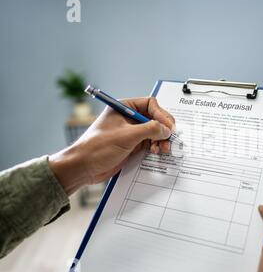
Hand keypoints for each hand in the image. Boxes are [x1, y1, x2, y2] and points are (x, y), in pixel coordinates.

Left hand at [49, 97, 174, 194]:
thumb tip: (167, 129)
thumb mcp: (127, 136)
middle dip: (163, 128)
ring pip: (153, 132)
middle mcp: (128, 118)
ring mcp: (130, 132)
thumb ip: (150, 130)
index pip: (150, 104)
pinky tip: (155, 152)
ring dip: (161, 139)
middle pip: (154, 118)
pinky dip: (155, 147)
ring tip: (163, 148)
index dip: (161, 115)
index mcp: (123, 108)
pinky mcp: (131, 145)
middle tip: (169, 138)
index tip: (168, 127)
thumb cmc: (97, 148)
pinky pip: (149, 143)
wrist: (83, 168)